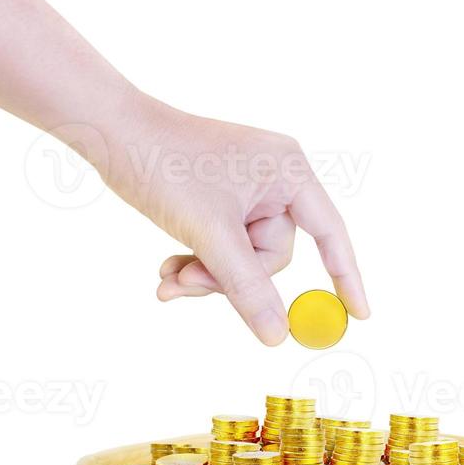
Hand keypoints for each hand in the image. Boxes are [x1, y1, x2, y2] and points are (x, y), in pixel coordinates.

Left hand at [83, 95, 368, 344]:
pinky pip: (223, 245)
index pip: (330, 233)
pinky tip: (168, 267)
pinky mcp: (218, 197)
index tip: (358, 316)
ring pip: (242, 256)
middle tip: (189, 285)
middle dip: (230, 277)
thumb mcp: (210, 233)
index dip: (346, 276)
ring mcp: (245, 188)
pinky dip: (198, 262)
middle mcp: (273, 177)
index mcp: (288, 171)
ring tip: (169, 278)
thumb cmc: (161, 164)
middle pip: (273, 254)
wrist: (104, 128)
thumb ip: (248, 287)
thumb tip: (280, 336)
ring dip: (207, 275)